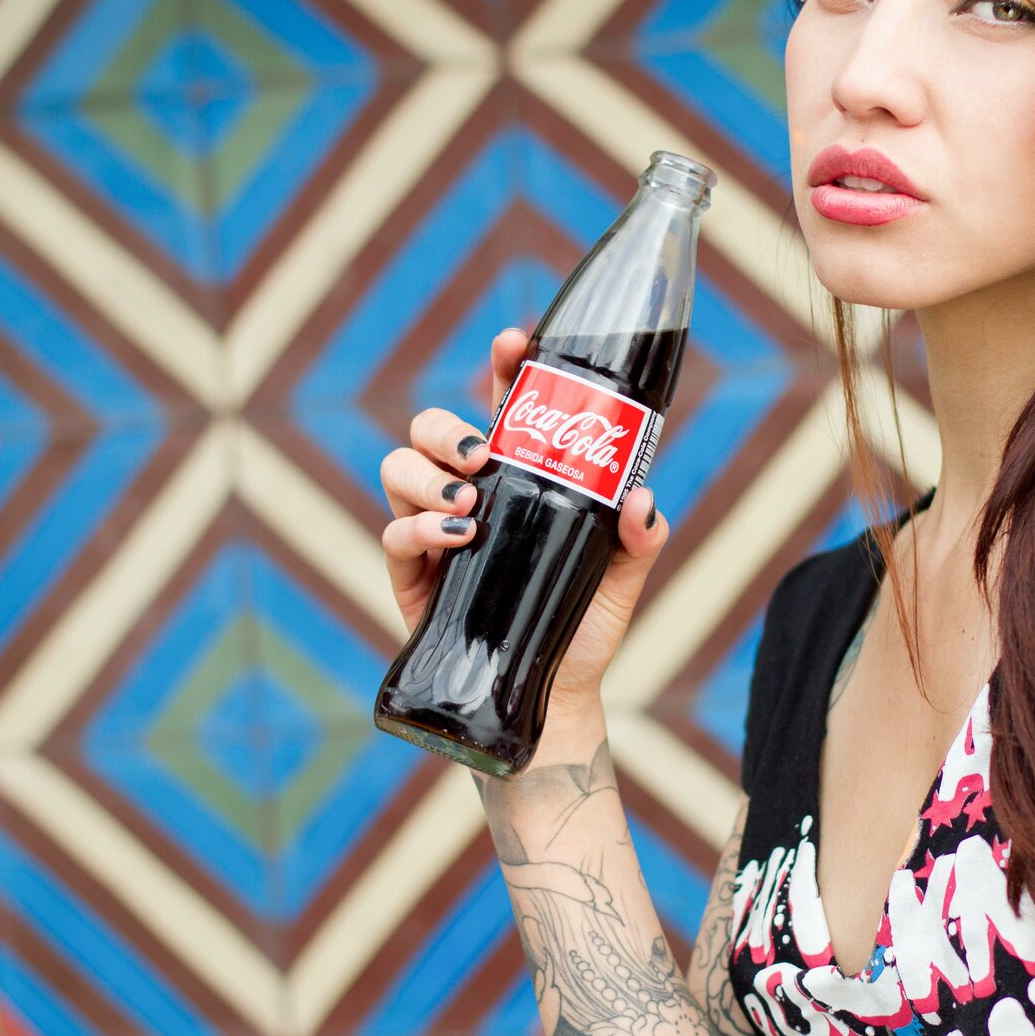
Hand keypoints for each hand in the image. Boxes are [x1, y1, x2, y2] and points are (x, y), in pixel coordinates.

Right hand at [378, 326, 671, 711]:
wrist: (553, 693)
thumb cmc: (584, 621)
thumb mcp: (623, 574)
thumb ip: (640, 535)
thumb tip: (641, 499)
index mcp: (517, 474)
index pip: (501, 402)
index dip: (503, 364)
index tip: (514, 342)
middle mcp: (468, 492)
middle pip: (431, 428)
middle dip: (448, 426)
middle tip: (482, 453)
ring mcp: (434, 529)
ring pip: (398, 467)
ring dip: (427, 474)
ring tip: (469, 503)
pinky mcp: (412, 574)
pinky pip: (393, 532)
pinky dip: (418, 527)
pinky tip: (456, 538)